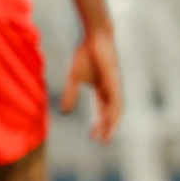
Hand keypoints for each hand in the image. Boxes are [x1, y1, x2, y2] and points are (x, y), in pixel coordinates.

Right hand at [61, 27, 121, 143]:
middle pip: (110, 114)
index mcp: (102, 90)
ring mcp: (114, 86)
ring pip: (115, 110)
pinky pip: (116, 98)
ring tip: (107, 138)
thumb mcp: (74, 78)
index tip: (93, 138)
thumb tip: (64, 113)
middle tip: (102, 143)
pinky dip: (114, 111)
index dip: (98, 124)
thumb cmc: (85, 55)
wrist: (95, 37)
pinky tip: (111, 121)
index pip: (101, 111)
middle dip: (106, 128)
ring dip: (111, 124)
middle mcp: (111, 90)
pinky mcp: (115, 80)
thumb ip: (70, 94)